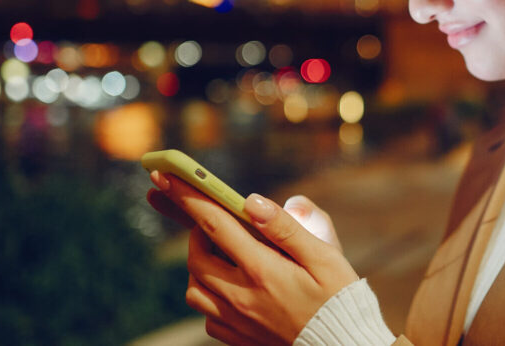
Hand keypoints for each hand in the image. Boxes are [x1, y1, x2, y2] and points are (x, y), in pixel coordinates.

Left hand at [147, 171, 358, 344]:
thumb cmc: (339, 299)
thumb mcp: (324, 257)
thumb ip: (286, 228)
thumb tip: (252, 201)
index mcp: (262, 270)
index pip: (214, 224)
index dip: (187, 196)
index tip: (166, 175)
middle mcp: (242, 297)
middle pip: (196, 257)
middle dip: (198, 232)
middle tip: (215, 222)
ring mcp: (237, 321)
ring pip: (195, 289)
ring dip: (201, 266)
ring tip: (224, 256)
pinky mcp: (238, 338)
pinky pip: (208, 316)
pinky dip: (211, 297)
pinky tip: (232, 288)